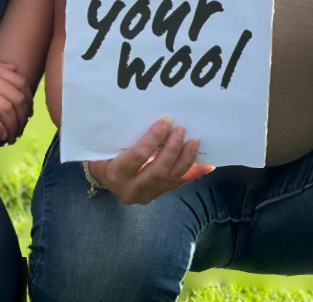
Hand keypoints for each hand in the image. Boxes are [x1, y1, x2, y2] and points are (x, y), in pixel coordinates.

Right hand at [0, 57, 32, 143]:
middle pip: (16, 96)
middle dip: (23, 116)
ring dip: (13, 125)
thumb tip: (14, 68)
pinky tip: (0, 137)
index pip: (20, 82)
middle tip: (21, 129)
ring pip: (5, 107)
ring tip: (12, 137)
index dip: (28, 100)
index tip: (28, 114)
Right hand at [89, 118, 214, 204]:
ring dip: (185, 160)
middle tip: (182, 129)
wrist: (104, 175)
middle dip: (172, 150)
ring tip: (195, 142)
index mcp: (115, 174)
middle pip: (157, 171)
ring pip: (170, 179)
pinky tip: (208, 165)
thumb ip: (126, 135)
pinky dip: (193, 173)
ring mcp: (145, 195)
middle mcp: (130, 189)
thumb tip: (154, 116)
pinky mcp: (157, 195)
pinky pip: (177, 183)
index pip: (138, 156)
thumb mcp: (108, 144)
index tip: (166, 121)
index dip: (154, 139)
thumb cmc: (105, 154)